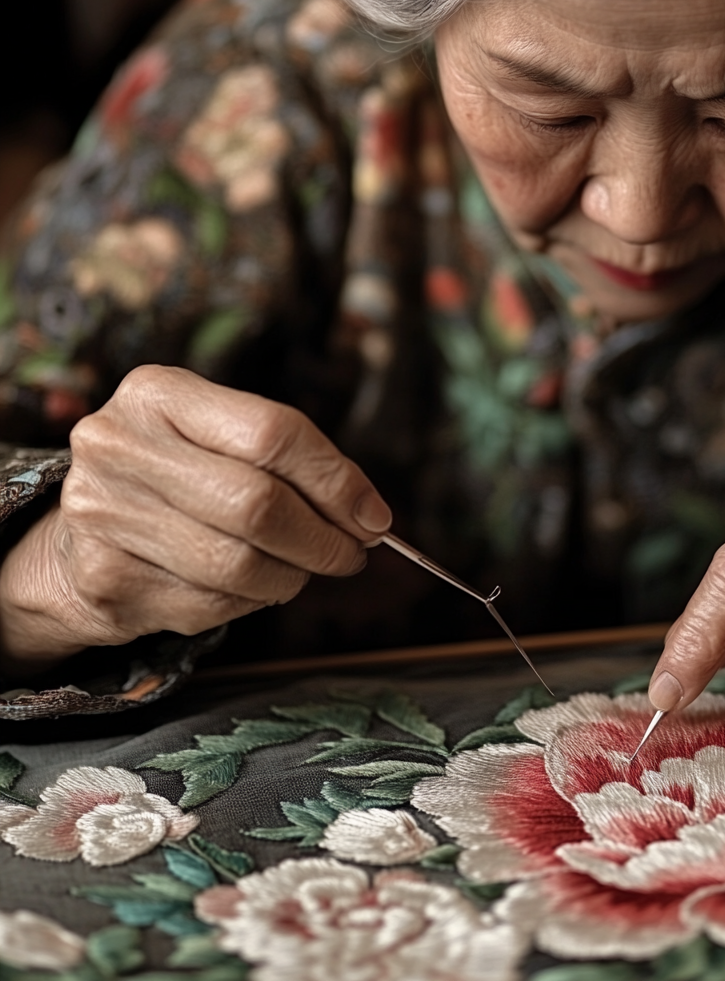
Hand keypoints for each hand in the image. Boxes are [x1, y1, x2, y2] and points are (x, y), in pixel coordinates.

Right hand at [0, 365, 391, 670]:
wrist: (78, 537)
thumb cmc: (177, 478)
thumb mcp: (220, 440)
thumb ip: (292, 463)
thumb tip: (368, 516)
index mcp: (159, 393)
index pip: (274, 433)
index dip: (337, 481)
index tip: (373, 516)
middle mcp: (119, 445)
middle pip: (258, 504)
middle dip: (324, 539)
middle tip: (352, 554)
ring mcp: (105, 514)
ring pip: (240, 565)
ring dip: (293, 578)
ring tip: (302, 570)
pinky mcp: (104, 579)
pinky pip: (211, 604)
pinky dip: (250, 602)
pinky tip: (249, 586)